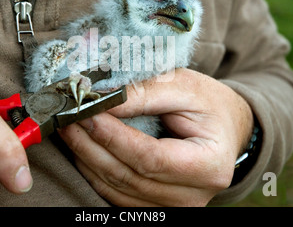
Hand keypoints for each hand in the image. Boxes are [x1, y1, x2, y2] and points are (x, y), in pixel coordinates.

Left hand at [58, 68, 253, 205]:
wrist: (225, 129)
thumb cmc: (209, 104)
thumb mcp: (185, 87)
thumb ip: (145, 93)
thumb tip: (102, 100)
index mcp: (208, 165)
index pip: (150, 158)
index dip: (113, 137)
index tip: (85, 113)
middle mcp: (192, 195)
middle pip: (129, 177)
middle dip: (91, 146)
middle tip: (68, 119)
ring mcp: (174, 206)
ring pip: (117, 189)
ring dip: (87, 159)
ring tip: (70, 130)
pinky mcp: (157, 205)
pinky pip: (117, 194)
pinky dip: (95, 171)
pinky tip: (83, 149)